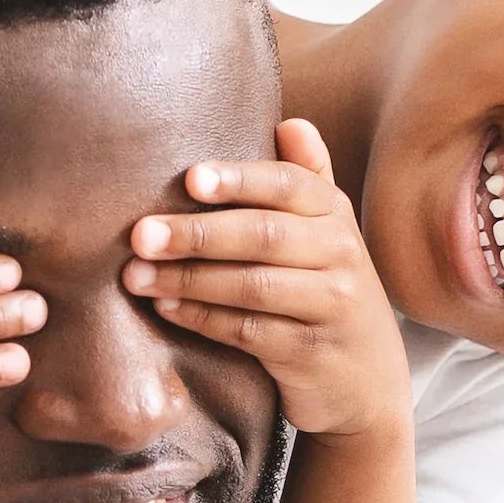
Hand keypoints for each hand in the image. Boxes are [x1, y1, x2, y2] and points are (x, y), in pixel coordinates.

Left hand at [123, 120, 410, 442]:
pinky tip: (165, 308)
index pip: (288, 185)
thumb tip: (290, 122)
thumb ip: (308, 178)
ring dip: (187, 280)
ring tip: (136, 276)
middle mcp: (341, 255)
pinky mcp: (310, 353)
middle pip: (264, 235)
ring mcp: (330, 307)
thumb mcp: (327, 234)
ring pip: (252, 286)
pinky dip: (202, 318)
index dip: (239, 180)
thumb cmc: (328, 292)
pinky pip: (247, 331)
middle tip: (140, 235)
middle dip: (197, 233)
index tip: (190, 179)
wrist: (368, 380)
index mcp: (335, 214)